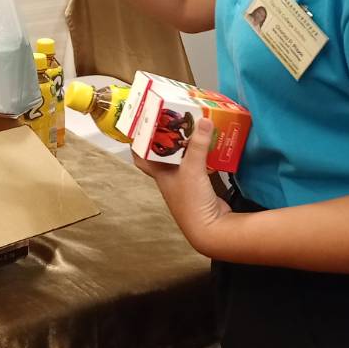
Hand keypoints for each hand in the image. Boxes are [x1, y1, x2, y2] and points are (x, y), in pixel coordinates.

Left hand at [135, 111, 233, 256]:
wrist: (210, 229)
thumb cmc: (192, 200)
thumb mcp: (192, 168)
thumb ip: (197, 144)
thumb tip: (203, 119)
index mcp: (159, 173)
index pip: (140, 155)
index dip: (137, 140)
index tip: (140, 122)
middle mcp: (169, 178)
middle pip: (163, 154)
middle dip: (167, 137)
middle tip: (173, 118)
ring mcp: (185, 183)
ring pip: (182, 159)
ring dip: (187, 145)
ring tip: (193, 126)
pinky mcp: (201, 187)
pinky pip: (199, 166)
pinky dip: (203, 155)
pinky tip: (211, 146)